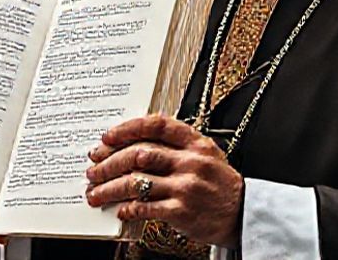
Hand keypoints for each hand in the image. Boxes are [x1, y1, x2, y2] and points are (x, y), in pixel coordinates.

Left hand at [85, 115, 242, 248]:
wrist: (242, 212)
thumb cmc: (219, 183)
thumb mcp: (205, 154)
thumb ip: (175, 145)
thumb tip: (132, 145)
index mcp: (195, 142)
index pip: (156, 125)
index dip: (127, 129)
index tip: (107, 138)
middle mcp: (190, 161)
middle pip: (139, 155)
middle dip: (109, 163)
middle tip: (94, 170)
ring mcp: (186, 186)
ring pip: (137, 182)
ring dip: (110, 188)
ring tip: (97, 193)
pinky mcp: (182, 211)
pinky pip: (146, 207)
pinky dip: (128, 208)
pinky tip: (120, 209)